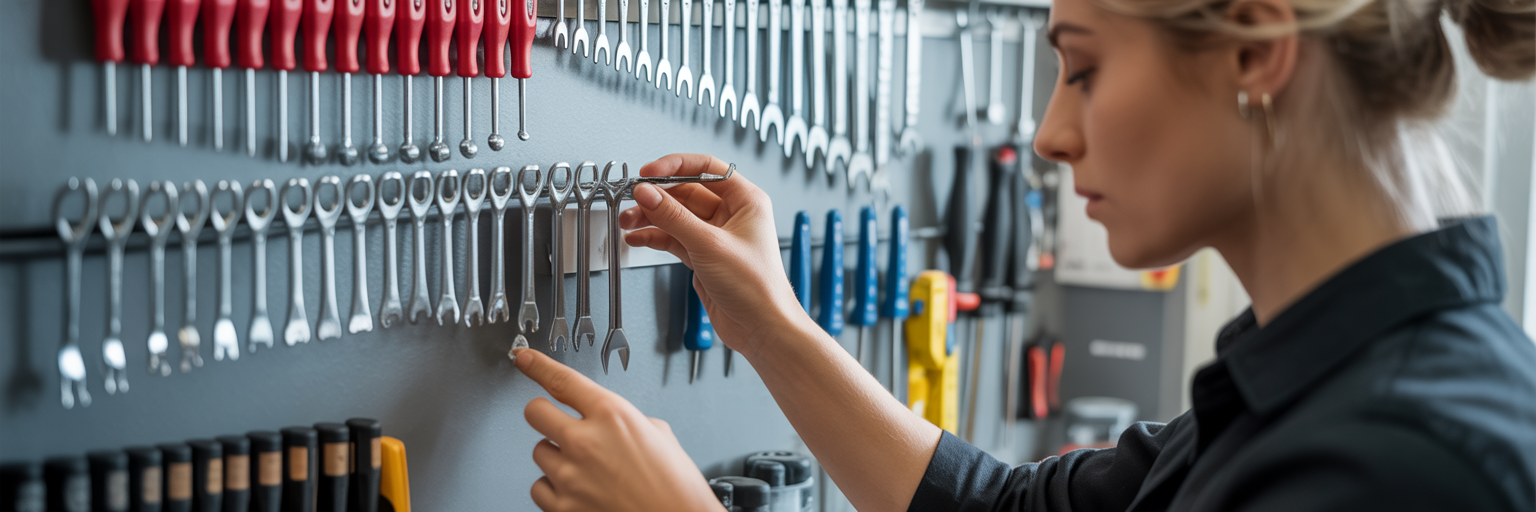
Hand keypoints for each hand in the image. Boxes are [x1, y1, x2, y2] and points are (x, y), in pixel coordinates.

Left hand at [514, 349, 724, 511]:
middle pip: (535, 412)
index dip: (537, 365)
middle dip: (545, 414)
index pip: (562, 381)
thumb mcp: (660, 436)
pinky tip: (576, 490)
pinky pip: (539, 487)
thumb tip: (607, 422)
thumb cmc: (676, 488)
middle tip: (558, 423)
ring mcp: (571, 476)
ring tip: (585, 468)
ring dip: (556, 456)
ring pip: (538, 452)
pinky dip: (553, 488)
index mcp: (613, 416)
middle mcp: (586, 442)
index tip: (524, 359)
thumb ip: (625, 420)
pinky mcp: (563, 507)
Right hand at [620, 154, 807, 356]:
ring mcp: (715, 236)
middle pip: (686, 192)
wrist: (761, 329)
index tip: (649, 173)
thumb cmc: (757, 288)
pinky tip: (637, 238)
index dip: (675, 166)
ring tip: (628, 221)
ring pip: (677, 216)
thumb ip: (674, 217)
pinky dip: (655, 237)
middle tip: (633, 200)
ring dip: (651, 217)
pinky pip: (674, 238)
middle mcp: (732, 215)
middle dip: (657, 196)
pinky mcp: (703, 256)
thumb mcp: (710, 245)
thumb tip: (648, 193)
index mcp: (745, 200)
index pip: (706, 168)